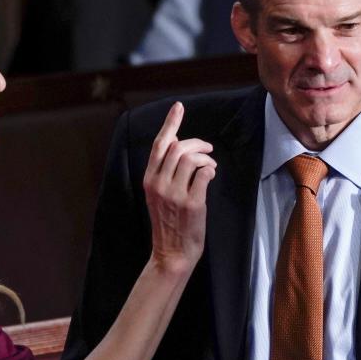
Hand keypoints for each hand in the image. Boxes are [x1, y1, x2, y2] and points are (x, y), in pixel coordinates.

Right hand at [143, 102, 216, 273]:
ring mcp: (175, 194)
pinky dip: (211, 169)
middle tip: (208, 149)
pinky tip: (211, 175)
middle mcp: (159, 184)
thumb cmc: (169, 223)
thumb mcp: (158, 195)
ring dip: (206, 157)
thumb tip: (182, 149)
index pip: (159, 145)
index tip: (178, 107)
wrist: (171, 252)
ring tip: (211, 165)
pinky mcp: (192, 203)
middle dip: (197, 143)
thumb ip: (165, 173)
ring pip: (191, 158)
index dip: (170, 123)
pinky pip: (204, 174)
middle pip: (179, 147)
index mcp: (149, 179)